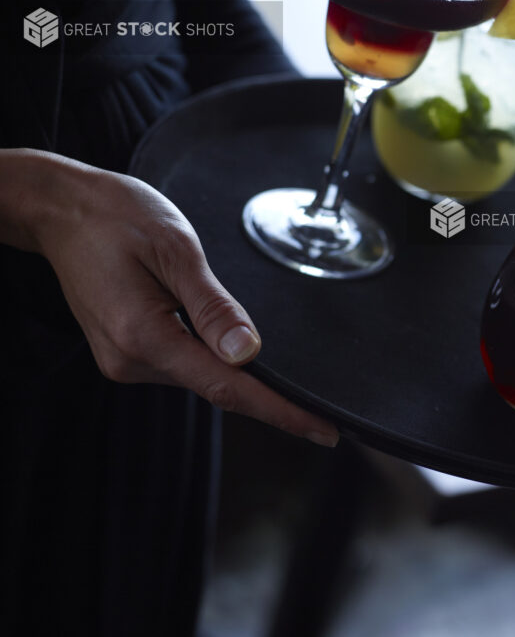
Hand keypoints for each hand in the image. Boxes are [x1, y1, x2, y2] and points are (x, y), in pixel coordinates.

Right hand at [3, 150, 337, 447]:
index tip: (323, 431)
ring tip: (278, 368)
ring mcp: (126, 360)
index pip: (226, 388)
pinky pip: (184, 363)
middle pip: (217, 387)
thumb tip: (247, 351)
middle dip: (269, 396)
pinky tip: (234, 346)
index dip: (280, 411)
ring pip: (201, 375)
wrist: (63, 210)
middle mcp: (131, 361)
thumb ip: (213, 304)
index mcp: (144, 336)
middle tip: (322, 411)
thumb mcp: (175, 250)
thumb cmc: (116, 217)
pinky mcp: (128, 351)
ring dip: (239, 372)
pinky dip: (215, 360)